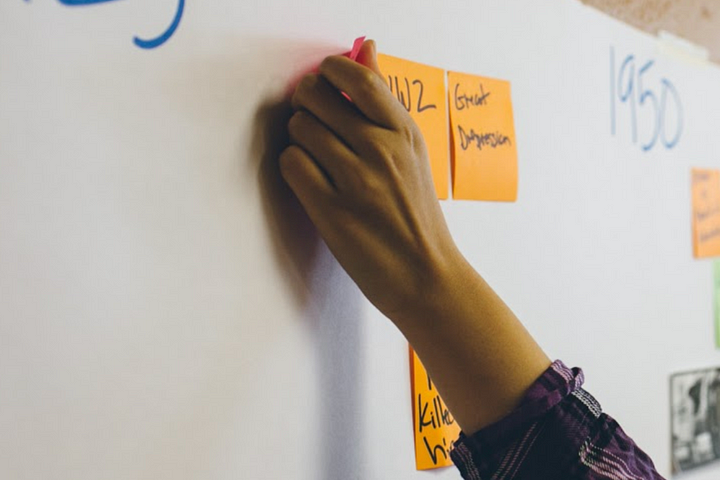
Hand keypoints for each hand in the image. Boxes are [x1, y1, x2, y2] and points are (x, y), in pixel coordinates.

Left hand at [281, 39, 459, 320]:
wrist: (427, 275)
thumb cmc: (417, 213)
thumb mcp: (413, 151)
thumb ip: (384, 100)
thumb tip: (367, 47)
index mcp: (405, 134)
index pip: (359, 79)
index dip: (332, 71)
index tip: (325, 77)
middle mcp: (381, 151)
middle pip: (318, 98)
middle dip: (307, 103)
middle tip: (314, 118)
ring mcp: (356, 180)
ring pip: (301, 129)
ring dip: (300, 137)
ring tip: (317, 154)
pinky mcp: (331, 210)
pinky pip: (292, 165)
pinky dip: (294, 167)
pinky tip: (311, 178)